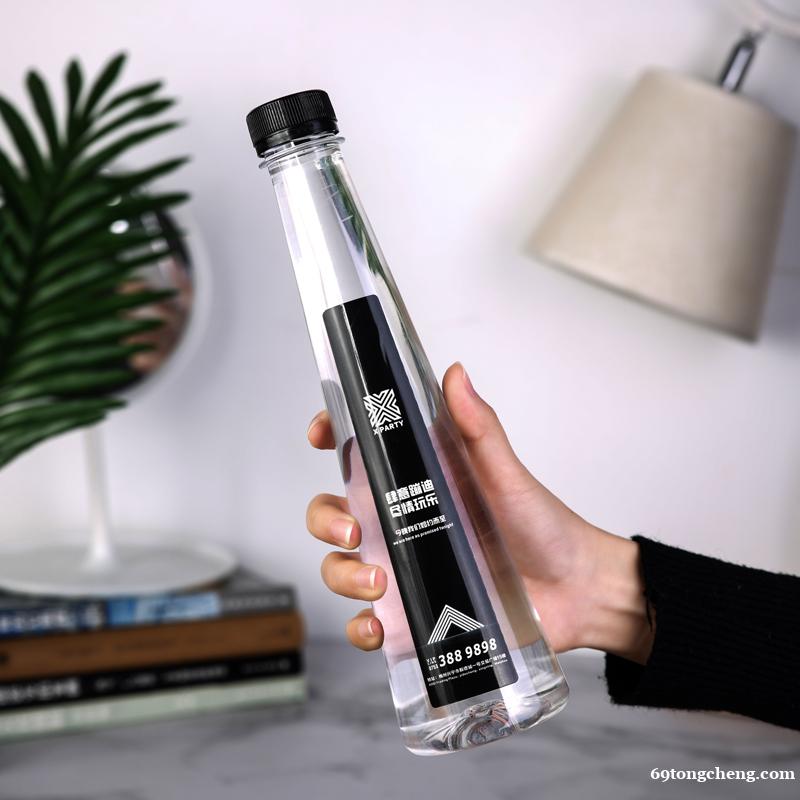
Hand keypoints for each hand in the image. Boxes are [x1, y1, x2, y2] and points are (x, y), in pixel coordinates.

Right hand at [306, 363, 654, 663]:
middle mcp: (401, 523)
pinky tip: (377, 626)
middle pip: (332, 515)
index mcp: (416, 482)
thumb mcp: (505, 474)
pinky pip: (370, 623)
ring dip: (343, 576)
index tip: (322, 434)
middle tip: (352, 532)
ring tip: (379, 582)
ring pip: (341, 568)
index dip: (330, 436)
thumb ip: (478, 428)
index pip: (358, 453)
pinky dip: (361, 628)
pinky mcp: (415, 612)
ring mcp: (405, 568)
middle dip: (325, 522)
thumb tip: (455, 374)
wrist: (576, 590)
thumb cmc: (541, 525)